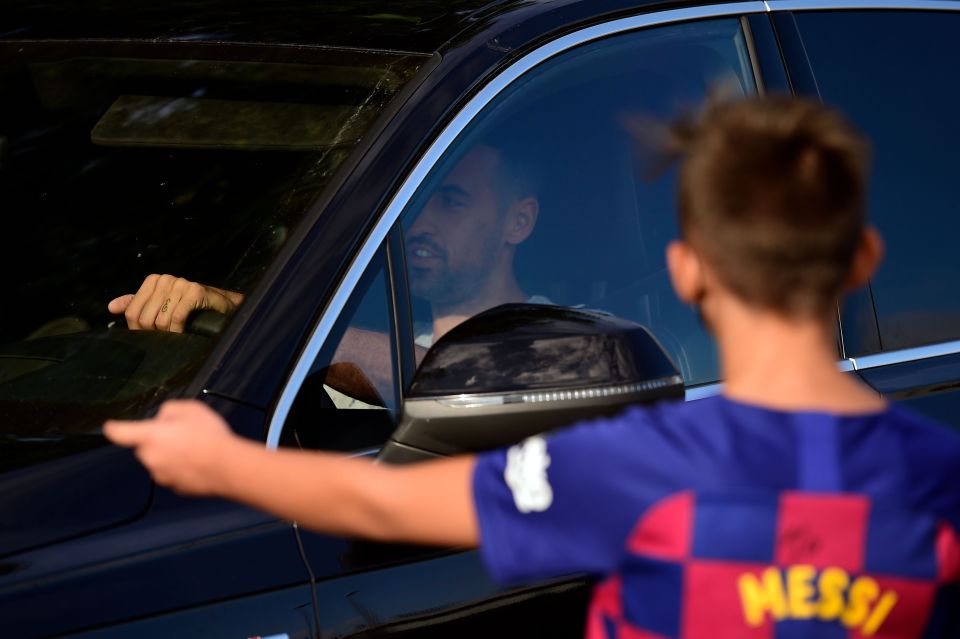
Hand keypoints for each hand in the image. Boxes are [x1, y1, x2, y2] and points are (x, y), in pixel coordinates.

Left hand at [104, 400, 240, 495]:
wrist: (227, 467)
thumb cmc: (209, 436)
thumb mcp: (191, 408)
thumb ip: (169, 410)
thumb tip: (163, 420)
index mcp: (150, 436)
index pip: (120, 432)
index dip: (114, 428)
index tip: (109, 427)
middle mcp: (150, 458)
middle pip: (146, 447)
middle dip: (159, 440)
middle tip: (183, 434)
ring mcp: (161, 476)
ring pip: (160, 461)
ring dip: (172, 455)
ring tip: (197, 448)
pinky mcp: (175, 488)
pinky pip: (173, 474)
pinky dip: (183, 468)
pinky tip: (201, 462)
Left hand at [108, 274, 244, 332]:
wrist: (217, 304)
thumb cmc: (187, 305)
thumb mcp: (159, 304)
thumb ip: (136, 304)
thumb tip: (112, 307)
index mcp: (153, 280)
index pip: (133, 311)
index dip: (137, 329)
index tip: (148, 337)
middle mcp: (165, 279)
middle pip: (145, 317)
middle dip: (154, 333)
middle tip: (163, 339)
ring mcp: (180, 283)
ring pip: (161, 319)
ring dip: (168, 333)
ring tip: (174, 336)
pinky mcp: (195, 291)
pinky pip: (177, 317)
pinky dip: (178, 329)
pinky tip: (182, 332)